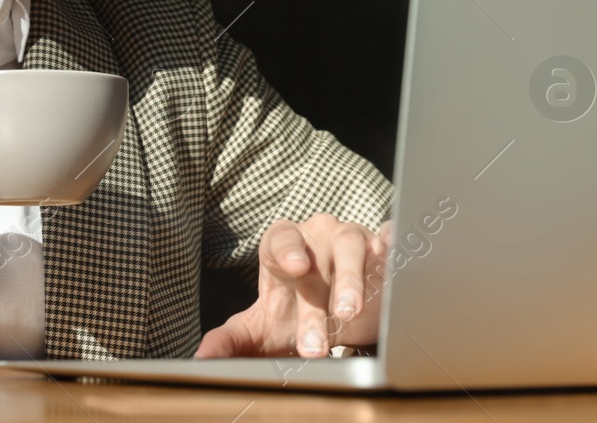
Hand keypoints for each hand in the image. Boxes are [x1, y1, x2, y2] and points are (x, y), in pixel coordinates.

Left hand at [195, 214, 392, 357]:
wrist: (340, 312)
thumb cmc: (295, 311)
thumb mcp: (263, 328)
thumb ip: (232, 340)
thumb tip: (202, 360)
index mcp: (284, 248)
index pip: (280, 237)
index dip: (286, 248)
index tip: (292, 266)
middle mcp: (318, 238)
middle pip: (316, 259)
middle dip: (316, 304)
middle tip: (314, 345)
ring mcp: (353, 239)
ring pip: (353, 248)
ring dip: (351, 280)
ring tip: (347, 313)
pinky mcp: (385, 249)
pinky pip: (391, 238)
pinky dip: (394, 245)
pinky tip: (394, 253)